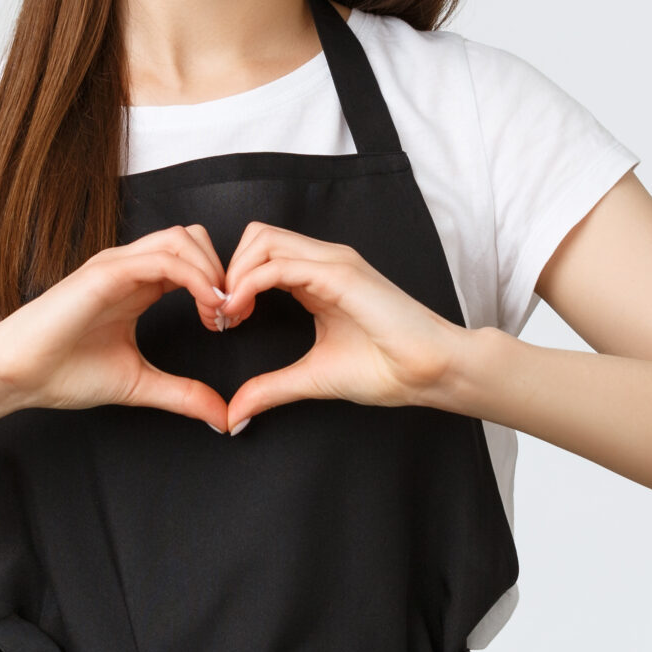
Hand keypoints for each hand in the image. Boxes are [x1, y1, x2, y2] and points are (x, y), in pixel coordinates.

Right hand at [0, 225, 234, 430]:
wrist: (16, 375)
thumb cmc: (63, 373)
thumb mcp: (139, 384)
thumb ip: (183, 394)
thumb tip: (224, 417)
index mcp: (138, 285)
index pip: (193, 260)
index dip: (221, 285)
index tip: (231, 324)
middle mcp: (129, 267)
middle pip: (193, 238)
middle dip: (223, 270)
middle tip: (231, 315)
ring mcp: (117, 265)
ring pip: (182, 238)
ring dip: (212, 270)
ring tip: (220, 312)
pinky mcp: (106, 272)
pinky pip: (163, 258)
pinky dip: (195, 277)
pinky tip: (206, 307)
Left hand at [216, 223, 470, 430]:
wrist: (432, 372)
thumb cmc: (387, 370)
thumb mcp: (313, 377)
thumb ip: (272, 388)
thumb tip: (235, 413)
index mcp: (319, 278)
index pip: (261, 254)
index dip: (232, 281)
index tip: (221, 322)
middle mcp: (324, 261)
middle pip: (256, 237)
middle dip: (226, 271)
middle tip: (219, 316)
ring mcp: (334, 263)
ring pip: (263, 240)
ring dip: (234, 274)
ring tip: (228, 315)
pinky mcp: (341, 275)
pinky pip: (280, 264)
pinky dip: (249, 283)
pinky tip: (241, 312)